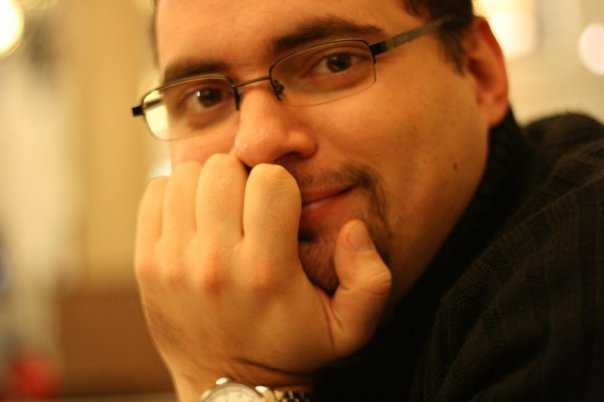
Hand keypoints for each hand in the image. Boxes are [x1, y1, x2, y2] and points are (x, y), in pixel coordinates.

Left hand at [134, 154, 391, 398]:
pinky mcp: (146, 263)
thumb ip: (371, 278)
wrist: (228, 387)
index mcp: (266, 271)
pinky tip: (195, 218)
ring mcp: (173, 261)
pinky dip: (176, 194)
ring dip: (209, 184)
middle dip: (242, 178)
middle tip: (249, 205)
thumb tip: (353, 230)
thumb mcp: (349, 328)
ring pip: (188, 174)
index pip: (270, 181)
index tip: (279, 208)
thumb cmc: (290, 348)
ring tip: (223, 211)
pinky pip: (156, 192)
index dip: (280, 186)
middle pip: (223, 169)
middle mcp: (215, 263)